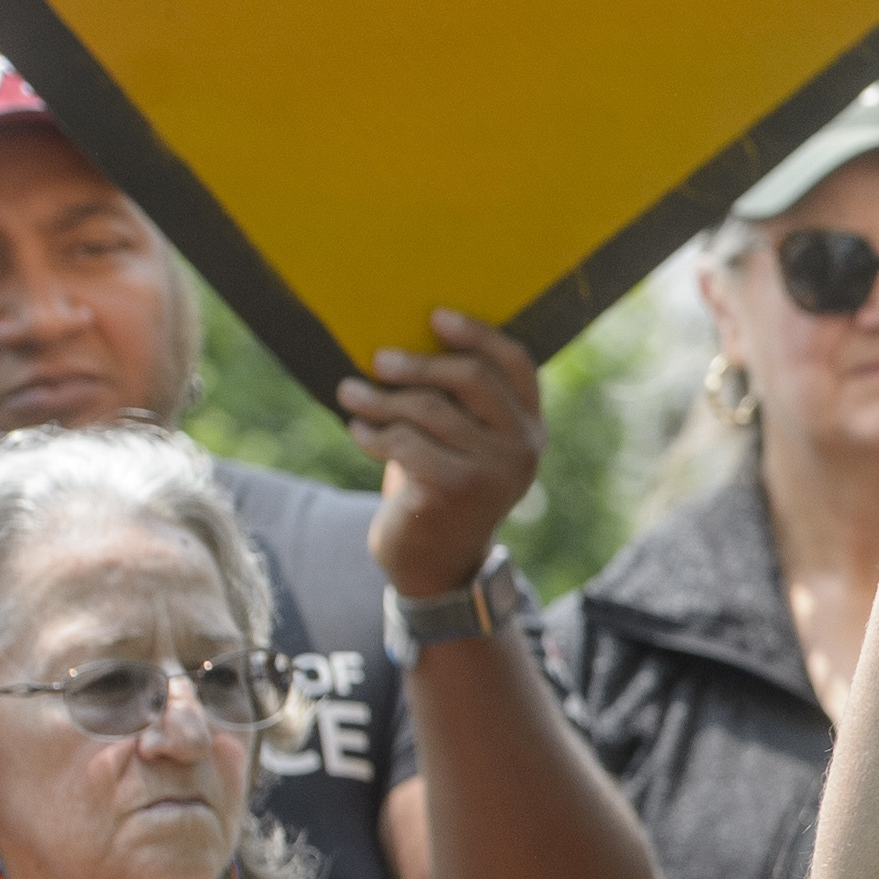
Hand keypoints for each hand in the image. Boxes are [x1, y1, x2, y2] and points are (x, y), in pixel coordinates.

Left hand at [343, 308, 547, 597]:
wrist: (434, 561)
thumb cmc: (439, 485)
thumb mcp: (462, 442)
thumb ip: (457, 403)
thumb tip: (406, 341)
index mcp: (530, 426)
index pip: (515, 363)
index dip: (477, 333)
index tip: (434, 317)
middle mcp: (522, 448)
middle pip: (472, 378)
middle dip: (418, 363)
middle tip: (379, 360)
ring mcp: (494, 471)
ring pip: (429, 409)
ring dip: (379, 398)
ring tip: (349, 393)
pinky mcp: (456, 490)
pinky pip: (405, 442)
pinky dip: (372, 432)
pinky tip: (358, 431)